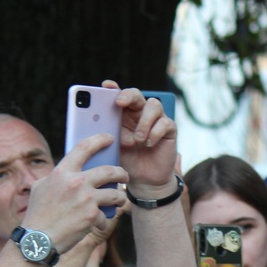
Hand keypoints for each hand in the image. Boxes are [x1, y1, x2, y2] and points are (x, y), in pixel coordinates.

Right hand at [20, 132, 128, 253]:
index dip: (99, 139)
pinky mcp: (92, 216)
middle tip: (125, 176)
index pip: (84, 148)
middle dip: (121, 173)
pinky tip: (99, 223)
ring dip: (120, 197)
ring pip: (115, 194)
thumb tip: (69, 171)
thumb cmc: (38, 214)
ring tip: (119, 200)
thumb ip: (57, 177)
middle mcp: (76, 182)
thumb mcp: (40, 188)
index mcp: (62, 172)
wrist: (38, 241)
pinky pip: (107, 216)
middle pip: (109, 171)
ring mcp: (86, 199)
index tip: (109, 138)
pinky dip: (104, 220)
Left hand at [105, 80, 177, 194]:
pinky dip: (155, 133)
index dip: (113, 88)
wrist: (144, 179)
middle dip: (128, 96)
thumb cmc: (126, 160)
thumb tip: (98, 125)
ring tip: (138, 139)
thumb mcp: (113, 148)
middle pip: (136, 94)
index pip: (118, 95)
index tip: (106, 86)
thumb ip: (106, 134)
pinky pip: (165, 123)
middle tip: (120, 103)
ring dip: (144, 121)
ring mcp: (156, 120)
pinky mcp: (169, 130)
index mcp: (123, 114)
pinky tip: (149, 144)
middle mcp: (139, 113)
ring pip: (154, 105)